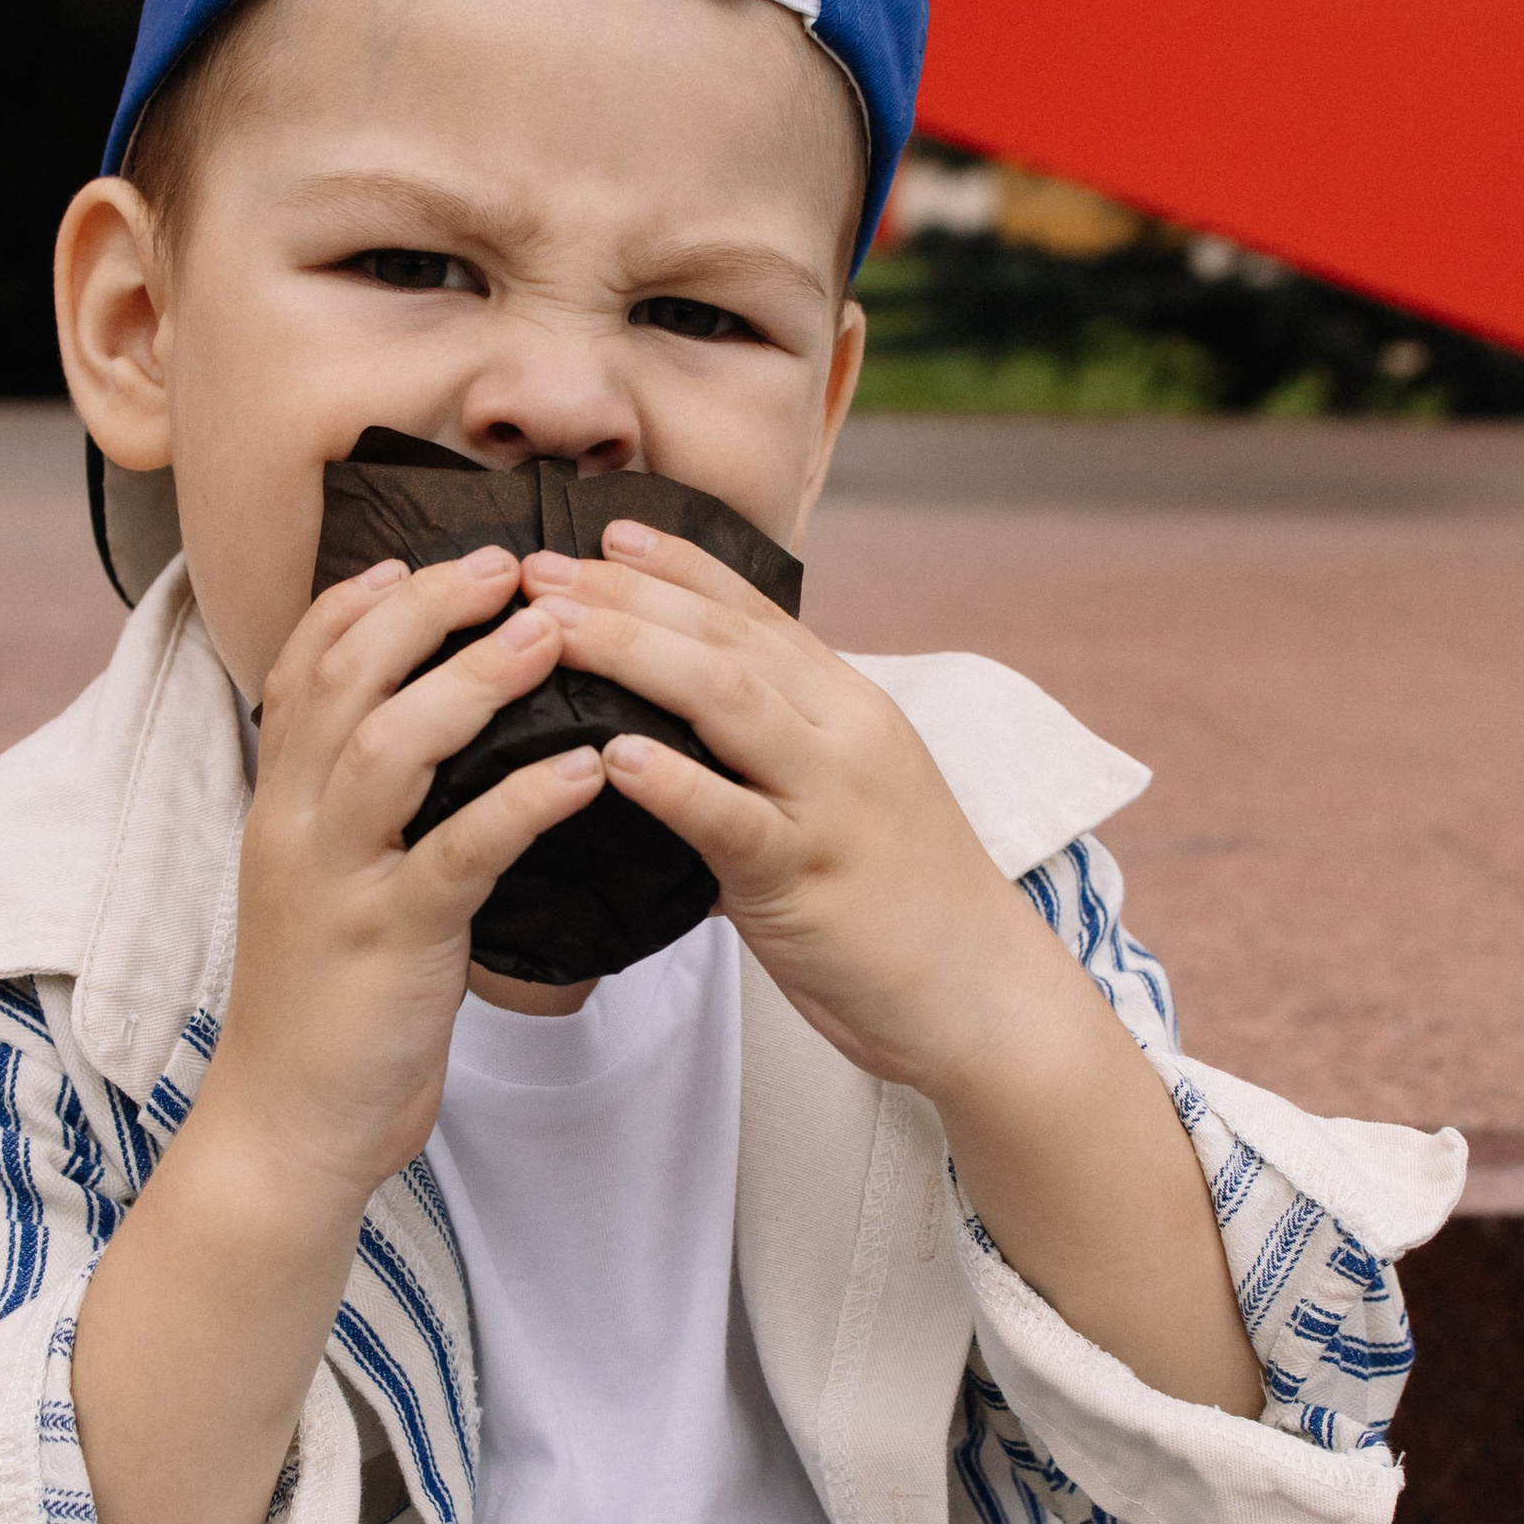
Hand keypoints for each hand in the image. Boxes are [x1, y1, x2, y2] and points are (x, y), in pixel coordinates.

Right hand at [201, 546, 599, 1212]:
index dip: (356, 604)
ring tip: (550, 633)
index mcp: (280, 808)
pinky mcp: (389, 942)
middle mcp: (294, 827)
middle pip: (347, 681)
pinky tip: (583, 768)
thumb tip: (429, 752)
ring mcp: (336, 882)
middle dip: (425, 608)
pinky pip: (459, 852)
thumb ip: (365, 819)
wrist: (290, 1127)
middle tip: (507, 562)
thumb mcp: (332, 891)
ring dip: (474, 681)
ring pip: (391, 748)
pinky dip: (523, 800)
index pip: (301, 671)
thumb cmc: (333, 1010)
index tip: (418, 555)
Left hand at [522, 525, 1067, 1103]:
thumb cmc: (903, 902)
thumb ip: (777, 754)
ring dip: (631, 654)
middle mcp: (846, 736)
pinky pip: (732, 818)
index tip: (607, 531)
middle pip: (727, 640)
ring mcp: (831, 803)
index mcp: (852, 708)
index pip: (757, 613)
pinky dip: (671, 781)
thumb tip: (680, 733)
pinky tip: (610, 755)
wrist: (982, 992)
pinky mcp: (810, 878)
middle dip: (628, 596)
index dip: (680, 566)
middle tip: (541, 569)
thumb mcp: (847, 796)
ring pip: (727, 702)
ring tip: (551, 630)